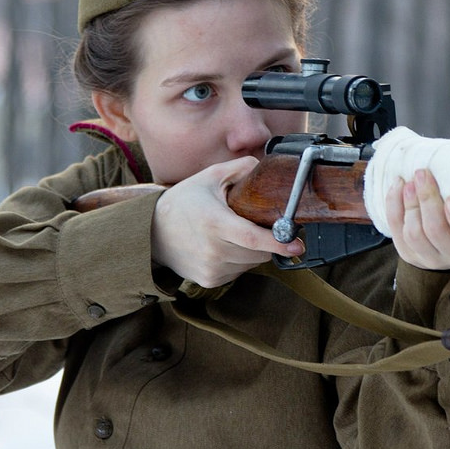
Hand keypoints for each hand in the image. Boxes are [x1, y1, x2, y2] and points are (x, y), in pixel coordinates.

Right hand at [151, 157, 304, 287]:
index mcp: (214, 222)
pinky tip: (225, 245)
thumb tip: (267, 169)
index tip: (297, 245)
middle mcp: (212, 249)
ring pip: (251, 263)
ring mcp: (210, 268)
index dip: (279, 243)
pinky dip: (240, 259)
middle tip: (260, 225)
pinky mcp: (209, 280)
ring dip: (253, 250)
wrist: (152, 230)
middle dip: (267, 240)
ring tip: (234, 233)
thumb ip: (241, 168)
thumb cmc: (184, 201)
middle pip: (258, 252)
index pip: (253, 239)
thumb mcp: (210, 176)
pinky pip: (239, 271)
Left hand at [385, 169, 449, 270]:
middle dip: (427, 200)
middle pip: (436, 231)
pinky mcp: (409, 254)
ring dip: (409, 203)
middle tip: (423, 174)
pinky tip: (397, 188)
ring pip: (414, 233)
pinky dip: (394, 206)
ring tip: (409, 182)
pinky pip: (396, 231)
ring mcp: (431, 258)